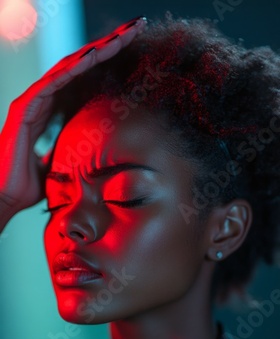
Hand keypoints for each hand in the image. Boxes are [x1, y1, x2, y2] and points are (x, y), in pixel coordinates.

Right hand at [0, 16, 146, 225]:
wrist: (7, 197)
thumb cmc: (30, 184)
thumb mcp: (62, 163)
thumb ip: (73, 152)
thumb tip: (92, 156)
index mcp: (52, 109)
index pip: (83, 78)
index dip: (106, 61)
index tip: (131, 48)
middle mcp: (43, 99)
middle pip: (79, 65)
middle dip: (108, 46)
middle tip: (134, 29)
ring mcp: (33, 101)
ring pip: (68, 68)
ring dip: (97, 51)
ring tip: (122, 36)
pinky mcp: (24, 108)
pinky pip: (52, 83)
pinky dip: (73, 68)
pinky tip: (94, 55)